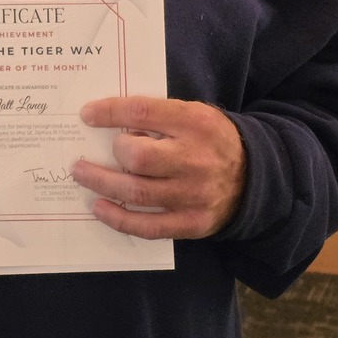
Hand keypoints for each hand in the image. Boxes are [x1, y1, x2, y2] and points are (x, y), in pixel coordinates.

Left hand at [71, 96, 245, 239]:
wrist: (255, 176)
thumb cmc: (210, 139)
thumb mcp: (192, 114)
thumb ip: (159, 116)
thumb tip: (110, 121)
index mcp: (194, 123)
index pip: (143, 112)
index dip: (110, 112)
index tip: (87, 115)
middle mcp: (195, 159)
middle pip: (139, 158)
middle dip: (113, 153)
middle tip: (93, 151)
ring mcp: (194, 195)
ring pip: (138, 193)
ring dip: (103, 185)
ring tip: (81, 175)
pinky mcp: (192, 223)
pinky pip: (149, 226)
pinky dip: (119, 219)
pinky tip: (100, 208)